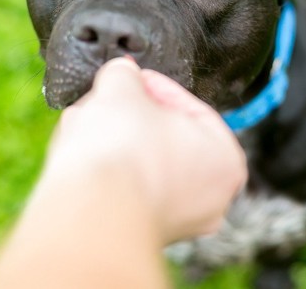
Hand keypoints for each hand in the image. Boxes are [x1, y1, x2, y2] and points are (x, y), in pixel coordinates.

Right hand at [44, 57, 247, 243]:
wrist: (87, 212)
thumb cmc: (121, 152)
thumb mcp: (122, 88)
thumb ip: (125, 75)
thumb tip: (121, 72)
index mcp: (225, 161)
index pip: (191, 109)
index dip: (156, 86)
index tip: (132, 77)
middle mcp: (209, 199)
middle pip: (166, 139)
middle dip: (131, 115)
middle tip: (110, 97)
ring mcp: (176, 222)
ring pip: (142, 165)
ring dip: (113, 139)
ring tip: (86, 120)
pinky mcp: (138, 233)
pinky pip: (125, 190)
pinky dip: (106, 170)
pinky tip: (80, 152)